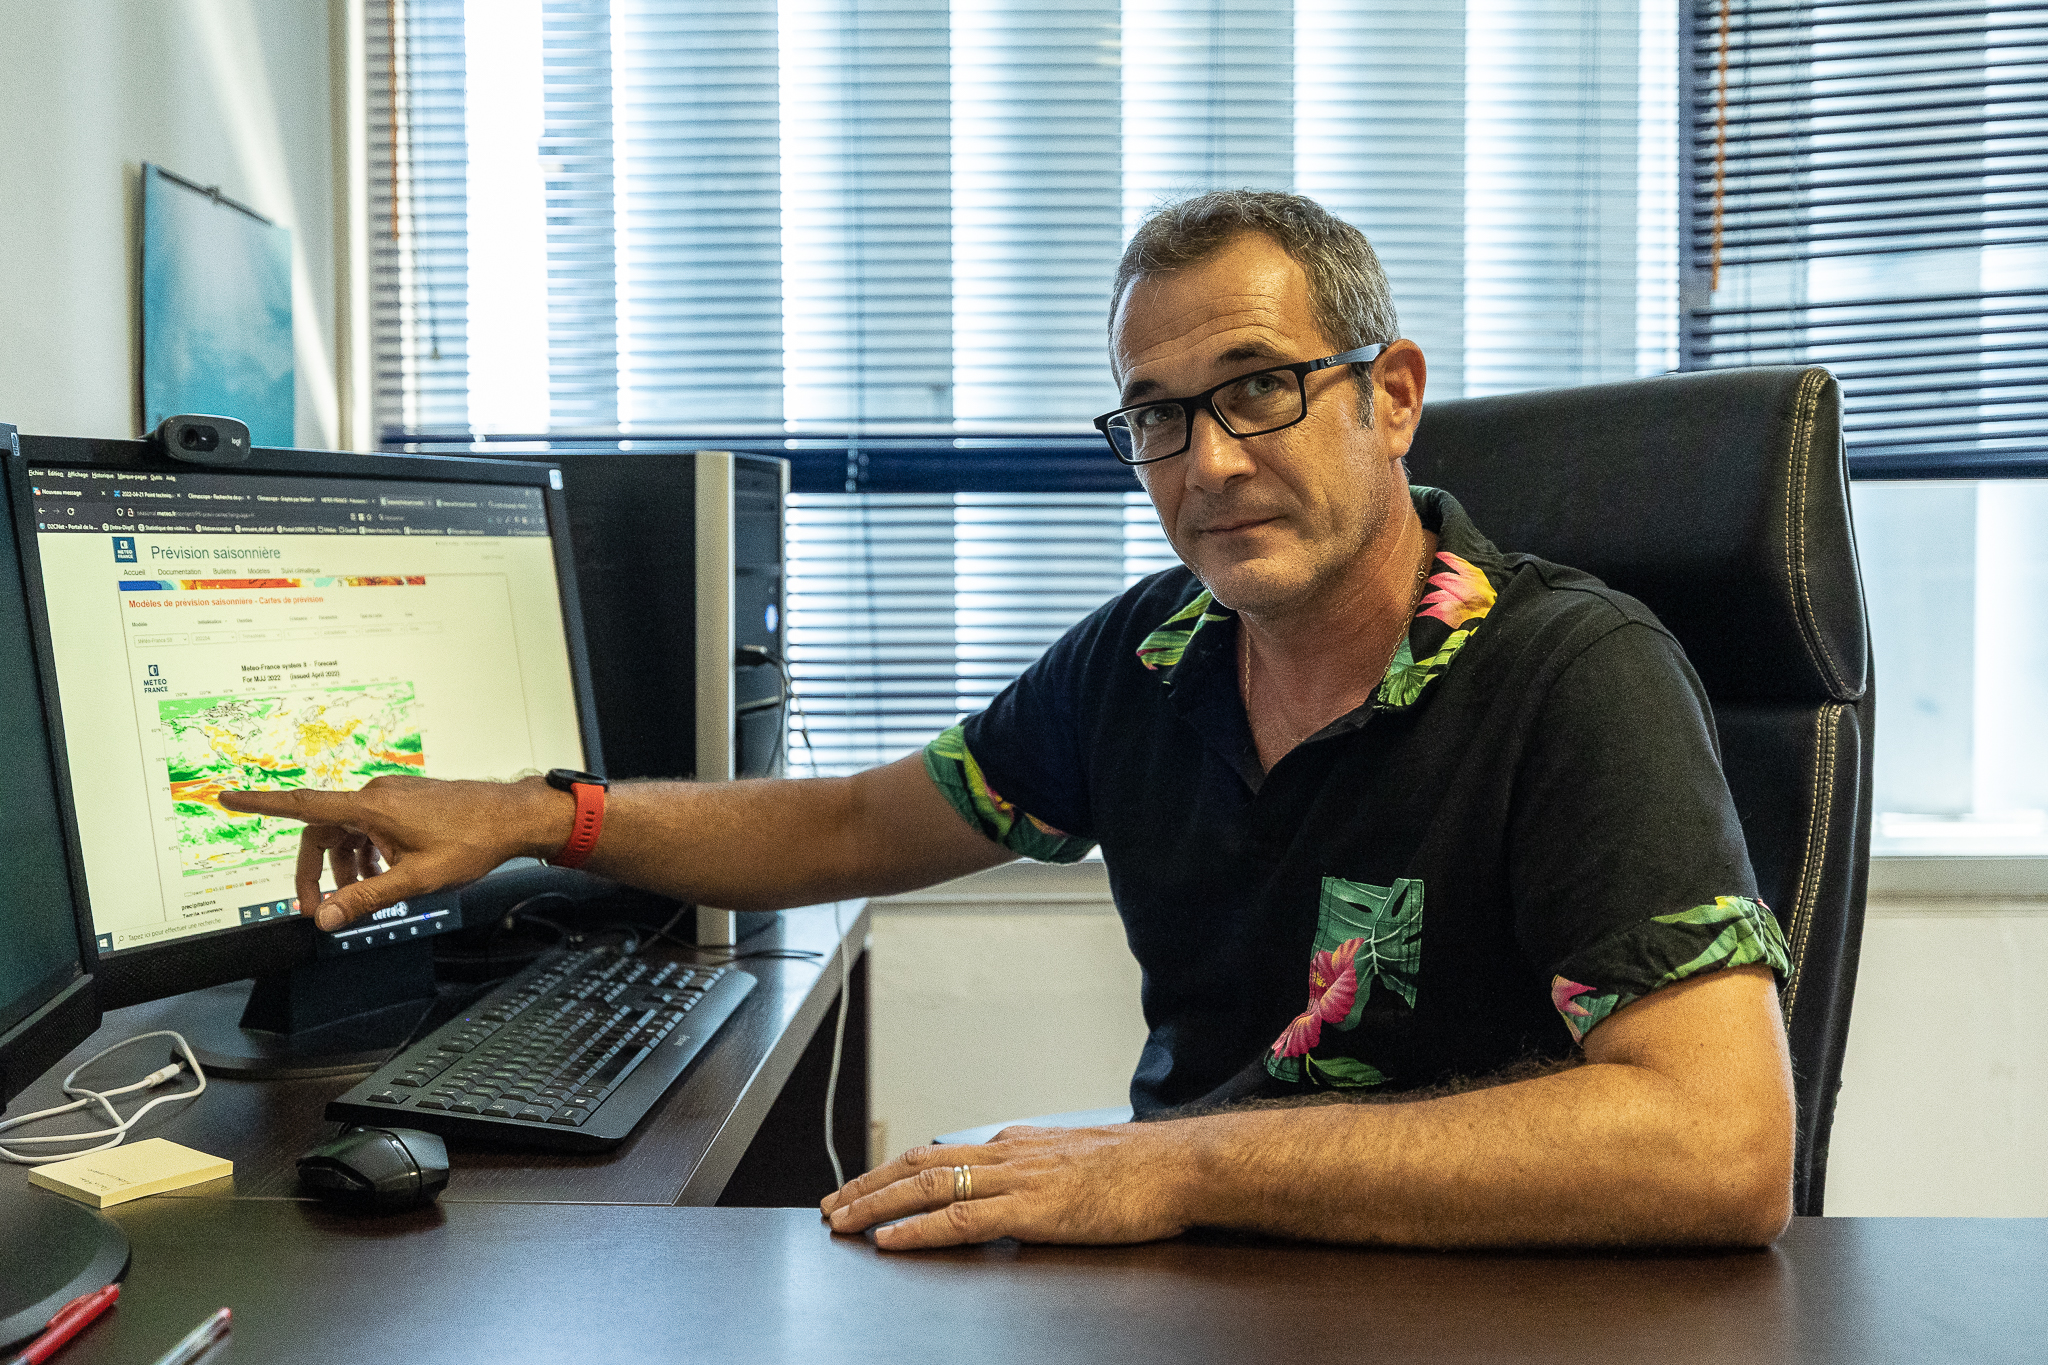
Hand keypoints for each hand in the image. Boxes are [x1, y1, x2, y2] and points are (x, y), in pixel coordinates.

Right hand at [218, 775, 571, 929]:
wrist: (512, 817)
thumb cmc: (472, 840)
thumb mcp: (415, 879)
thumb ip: (366, 898)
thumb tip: (326, 917)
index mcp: (370, 807)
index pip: (302, 806)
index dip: (260, 804)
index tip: (226, 797)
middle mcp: (376, 795)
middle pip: (323, 833)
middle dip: (316, 872)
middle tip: (319, 908)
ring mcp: (392, 796)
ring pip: (348, 832)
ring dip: (346, 865)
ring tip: (360, 896)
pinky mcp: (405, 800)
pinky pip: (370, 827)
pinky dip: (366, 852)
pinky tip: (384, 874)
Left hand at [819, 1123, 1197, 1249]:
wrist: (1179, 1167)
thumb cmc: (1142, 1172)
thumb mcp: (1078, 1162)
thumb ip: (1041, 1170)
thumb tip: (1015, 1182)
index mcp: (1019, 1145)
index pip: (941, 1153)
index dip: (894, 1171)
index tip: (864, 1187)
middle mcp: (1008, 1154)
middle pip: (918, 1163)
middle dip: (868, 1184)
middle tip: (831, 1206)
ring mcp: (1016, 1180)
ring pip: (927, 1186)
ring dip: (876, 1204)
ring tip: (843, 1223)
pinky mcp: (1030, 1209)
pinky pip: (959, 1218)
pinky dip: (917, 1229)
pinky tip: (890, 1240)